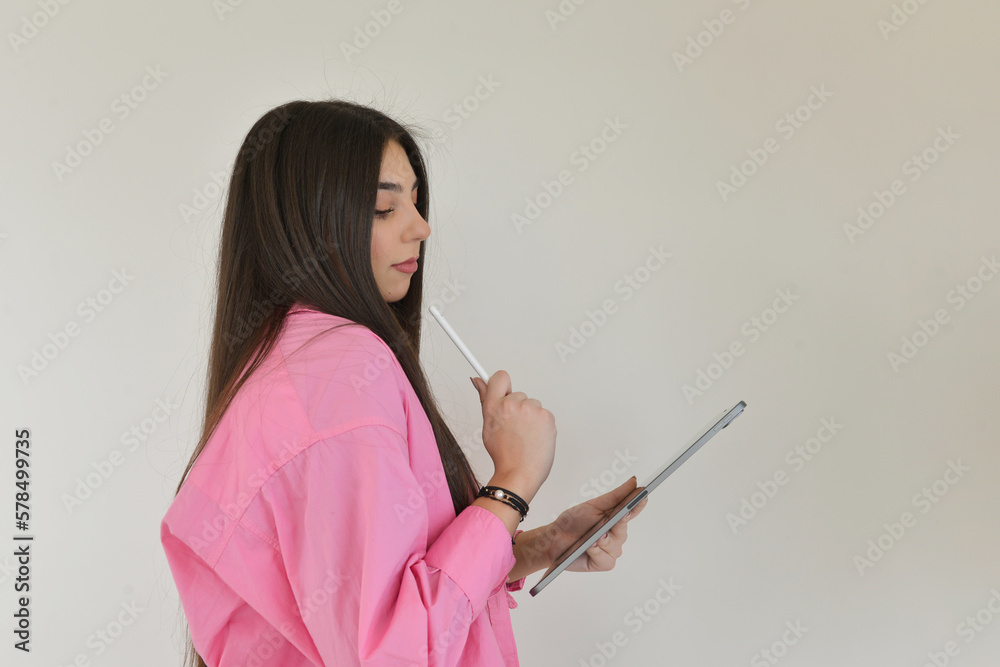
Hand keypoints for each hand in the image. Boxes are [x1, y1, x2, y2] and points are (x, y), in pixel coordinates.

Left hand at [534, 476, 648, 573]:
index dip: (639, 504)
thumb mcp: (594, 505)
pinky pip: (608, 559)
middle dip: (614, 526)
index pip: (632, 511)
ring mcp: (611, 550)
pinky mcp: (604, 563)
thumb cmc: (573, 521)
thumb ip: (616, 495)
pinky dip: (597, 552)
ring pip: (616, 546)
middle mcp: (616, 535)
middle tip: (606, 524)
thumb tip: (634, 481)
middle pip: (624, 529)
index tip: (644, 495)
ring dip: (602, 541)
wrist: (555, 539)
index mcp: (614, 518)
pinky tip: (589, 548)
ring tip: (591, 538)